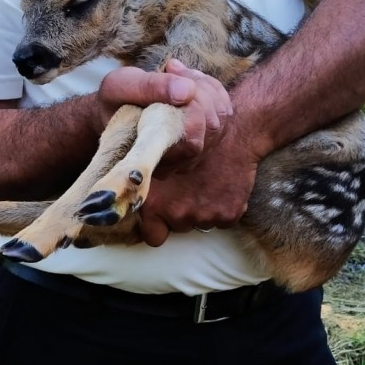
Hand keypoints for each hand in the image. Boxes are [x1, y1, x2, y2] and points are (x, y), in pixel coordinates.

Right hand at [95, 60, 232, 171]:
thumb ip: (149, 87)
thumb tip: (186, 91)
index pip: (192, 140)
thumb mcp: (119, 87)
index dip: (191, 107)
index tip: (168, 75)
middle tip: (171, 70)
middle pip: (212, 127)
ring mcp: (194, 153)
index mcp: (155, 156)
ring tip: (177, 73)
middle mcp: (178, 163)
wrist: (115, 111)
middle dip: (198, 90)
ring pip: (222, 118)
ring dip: (205, 87)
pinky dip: (212, 88)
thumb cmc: (115, 102)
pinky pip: (225, 112)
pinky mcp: (206, 138)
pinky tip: (190, 80)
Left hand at [139, 115, 260, 246]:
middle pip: (177, 226)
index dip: (156, 224)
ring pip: (199, 222)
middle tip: (186, 184)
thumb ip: (142, 177)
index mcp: (154, 201)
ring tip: (204, 181)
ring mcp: (205, 216)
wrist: (235, 129)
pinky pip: (221, 219)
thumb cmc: (191, 131)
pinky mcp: (229, 215)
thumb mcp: (154, 148)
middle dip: (179, 210)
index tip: (161, 210)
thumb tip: (129, 192)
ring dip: (201, 207)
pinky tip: (220, 184)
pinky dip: (222, 206)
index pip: (151, 235)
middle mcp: (177, 213)